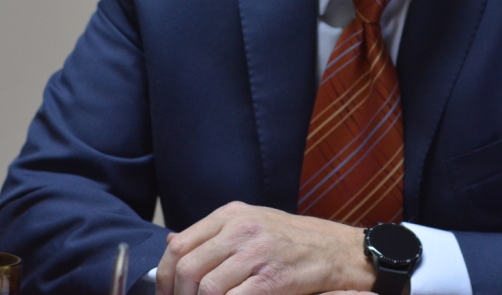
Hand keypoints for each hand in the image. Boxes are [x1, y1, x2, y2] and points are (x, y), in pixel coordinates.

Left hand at [155, 201, 374, 294]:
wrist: (337, 251)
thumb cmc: (292, 240)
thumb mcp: (252, 221)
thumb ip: (213, 232)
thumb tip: (170, 242)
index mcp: (232, 214)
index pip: (178, 246)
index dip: (164, 277)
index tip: (168, 294)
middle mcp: (242, 229)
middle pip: (186, 268)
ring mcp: (257, 253)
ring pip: (206, 287)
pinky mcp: (272, 279)